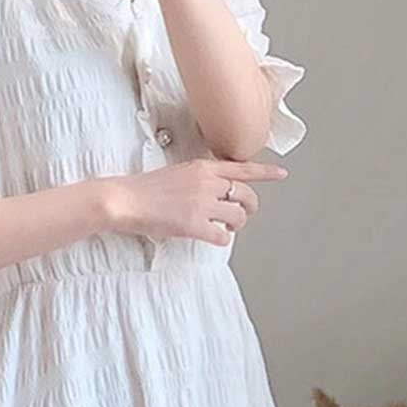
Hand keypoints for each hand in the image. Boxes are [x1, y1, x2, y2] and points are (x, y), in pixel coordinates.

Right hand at [99, 159, 286, 244]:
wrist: (125, 199)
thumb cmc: (145, 189)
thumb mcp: (177, 172)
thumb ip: (199, 179)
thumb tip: (214, 193)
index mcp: (203, 167)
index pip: (242, 168)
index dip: (265, 172)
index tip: (281, 174)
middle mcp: (207, 183)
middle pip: (246, 196)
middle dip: (249, 208)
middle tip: (242, 216)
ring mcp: (202, 204)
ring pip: (238, 217)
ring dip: (236, 225)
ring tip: (225, 228)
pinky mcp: (194, 225)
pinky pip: (222, 237)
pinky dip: (222, 239)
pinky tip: (213, 237)